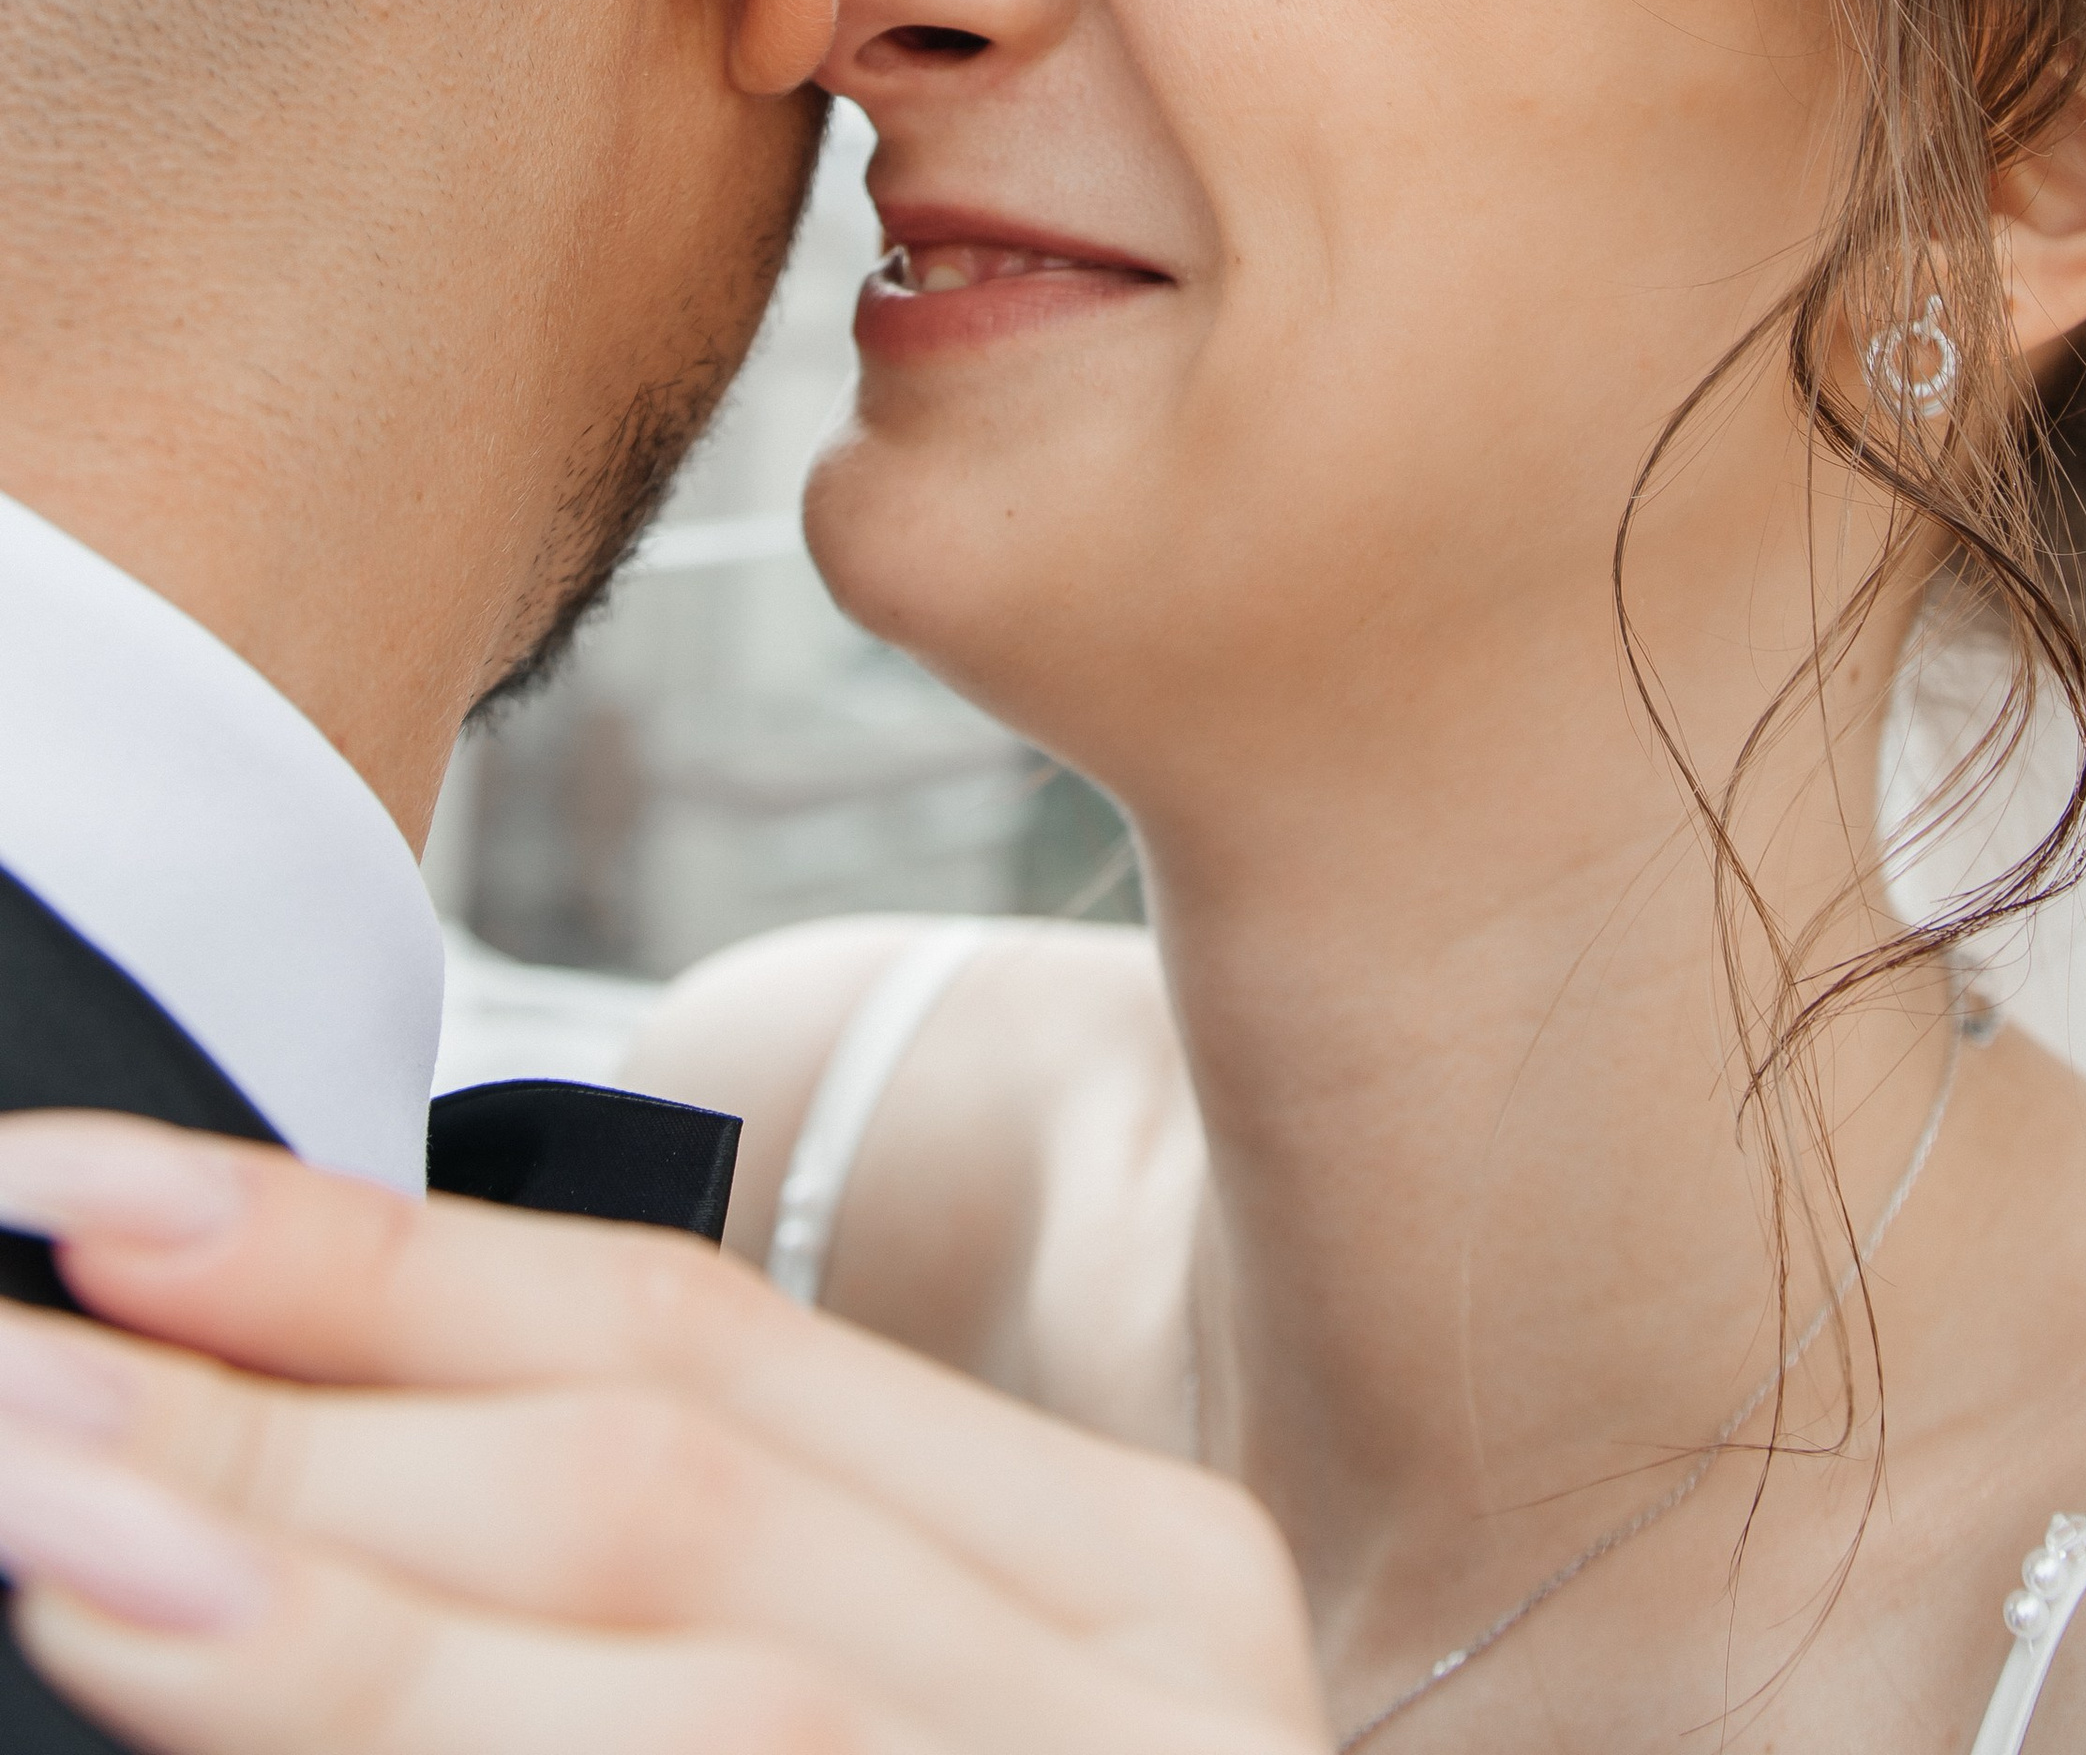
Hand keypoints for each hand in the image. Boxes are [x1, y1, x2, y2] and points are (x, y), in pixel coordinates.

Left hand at [0, 1114, 1327, 1753]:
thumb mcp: (900, 1714)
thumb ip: (631, 1606)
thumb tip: (219, 1495)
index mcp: (1121, 1579)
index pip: (700, 1339)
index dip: (374, 1263)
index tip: (90, 1207)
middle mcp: (1151, 1711)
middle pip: (662, 1495)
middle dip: (292, 1422)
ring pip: (704, 1700)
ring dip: (336, 1615)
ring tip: (55, 1539)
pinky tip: (215, 1716)